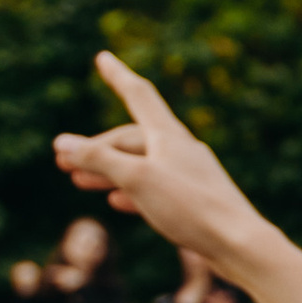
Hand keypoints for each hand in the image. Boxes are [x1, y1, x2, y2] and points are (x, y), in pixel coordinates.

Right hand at [53, 57, 273, 280]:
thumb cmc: (191, 208)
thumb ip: (99, 160)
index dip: (117, 75)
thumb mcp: (137, 179)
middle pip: (131, 138)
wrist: (240, 245)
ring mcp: (189, 175)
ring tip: (78, 181)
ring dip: (108, 170)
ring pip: (141, 165)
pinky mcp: (195, 202)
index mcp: (169, 135)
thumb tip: (63, 144)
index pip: (138, 94)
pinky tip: (116, 202)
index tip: (102, 57)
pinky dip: (132, 191)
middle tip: (61, 160)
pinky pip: (156, 189)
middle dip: (96, 147)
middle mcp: (181, 149)